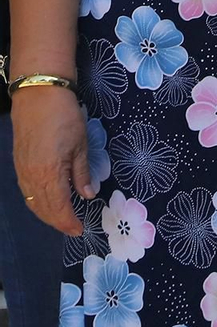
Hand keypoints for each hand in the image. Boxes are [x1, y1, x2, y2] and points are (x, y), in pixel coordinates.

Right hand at [13, 89, 90, 235]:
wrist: (38, 96)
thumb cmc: (65, 117)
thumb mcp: (81, 144)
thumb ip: (82, 173)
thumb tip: (88, 195)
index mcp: (49, 173)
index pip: (58, 207)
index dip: (68, 221)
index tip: (80, 230)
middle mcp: (32, 176)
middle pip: (43, 208)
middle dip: (58, 221)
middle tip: (73, 228)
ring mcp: (22, 171)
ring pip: (33, 201)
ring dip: (47, 214)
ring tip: (63, 219)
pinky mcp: (18, 164)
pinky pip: (27, 191)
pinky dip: (37, 201)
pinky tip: (48, 202)